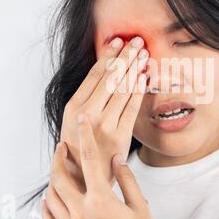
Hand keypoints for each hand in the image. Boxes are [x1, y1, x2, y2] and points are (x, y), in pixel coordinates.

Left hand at [41, 115, 153, 218]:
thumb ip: (128, 181)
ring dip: (52, 179)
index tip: (83, 120)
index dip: (86, 136)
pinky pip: (47, 218)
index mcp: (100, 199)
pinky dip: (46, 205)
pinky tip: (50, 200)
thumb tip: (117, 159)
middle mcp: (80, 210)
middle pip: (59, 175)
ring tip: (58, 170)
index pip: (89, 159)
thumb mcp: (139, 208)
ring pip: (50, 195)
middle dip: (58, 157)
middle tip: (61, 146)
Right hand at [59, 36, 148, 186]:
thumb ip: (87, 98)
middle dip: (125, 57)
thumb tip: (105, 72)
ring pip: (122, 90)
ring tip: (144, 54)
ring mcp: (105, 125)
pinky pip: (132, 108)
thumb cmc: (78, 145)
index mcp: (74, 106)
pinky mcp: (120, 136)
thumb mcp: (73, 119)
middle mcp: (88, 113)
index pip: (95, 74)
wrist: (81, 178)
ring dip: (135, 69)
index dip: (108, 55)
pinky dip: (139, 91)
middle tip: (137, 41)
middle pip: (110, 78)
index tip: (118, 40)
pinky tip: (145, 77)